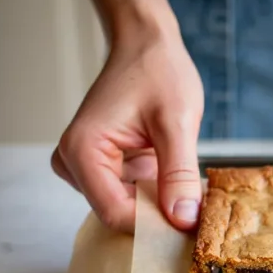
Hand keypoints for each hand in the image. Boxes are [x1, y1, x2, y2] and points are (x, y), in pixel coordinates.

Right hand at [51, 26, 203, 232]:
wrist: (146, 45)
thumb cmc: (158, 72)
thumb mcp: (177, 122)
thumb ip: (179, 173)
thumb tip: (182, 220)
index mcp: (81, 150)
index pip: (115, 213)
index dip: (154, 226)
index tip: (192, 226)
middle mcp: (73, 163)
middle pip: (119, 214)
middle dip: (159, 216)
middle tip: (199, 209)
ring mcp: (85, 167)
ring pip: (127, 209)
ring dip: (160, 204)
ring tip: (187, 184)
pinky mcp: (100, 168)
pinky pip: (130, 196)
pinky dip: (157, 193)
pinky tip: (175, 178)